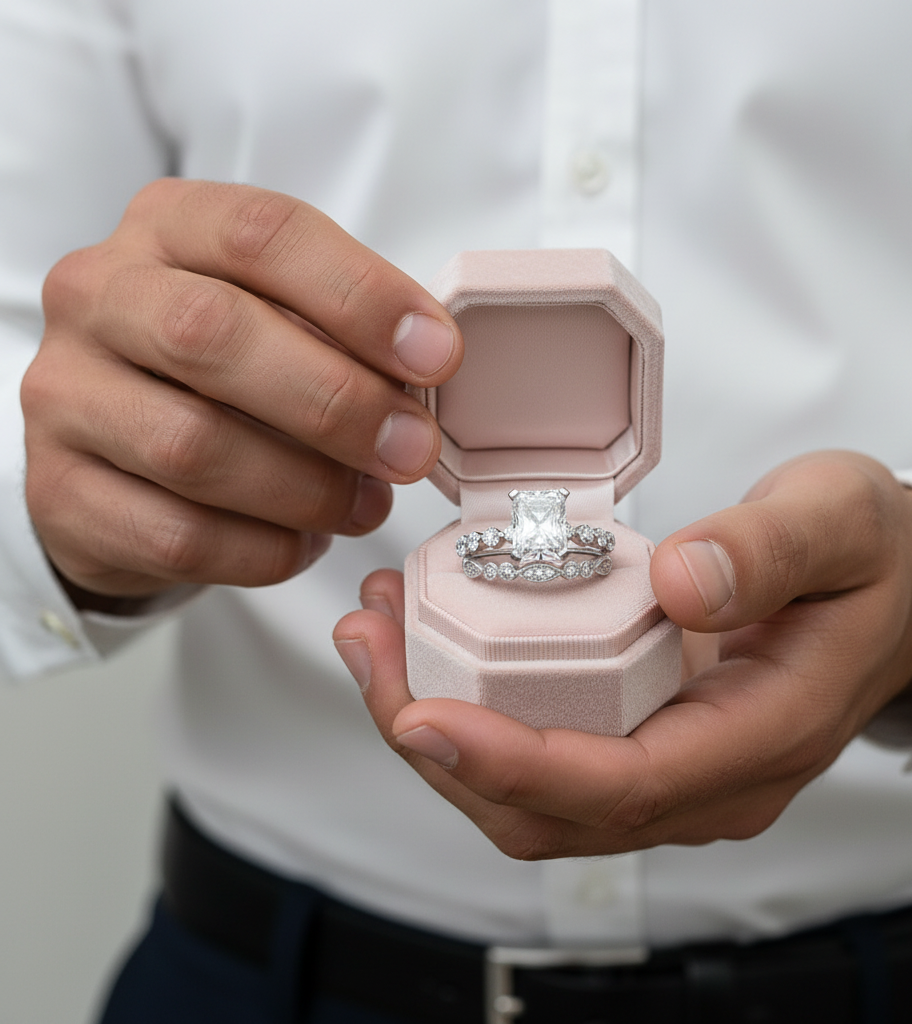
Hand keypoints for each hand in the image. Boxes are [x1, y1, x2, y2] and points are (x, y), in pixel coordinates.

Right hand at [21, 179, 460, 604]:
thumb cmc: (224, 369)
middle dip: (337, 401)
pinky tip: (305, 542)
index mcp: (169, 228)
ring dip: (307, 488)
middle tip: (411, 449)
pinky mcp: (61, 494)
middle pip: (215, 335)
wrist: (116, 445)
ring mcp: (66, 397)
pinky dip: (264, 548)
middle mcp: (100, 298)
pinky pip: (177, 536)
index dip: (361, 296)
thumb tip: (426, 371)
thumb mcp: (280, 315)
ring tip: (366, 504)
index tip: (436, 357)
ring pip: (194, 447)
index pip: (262, 234)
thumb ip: (343, 329)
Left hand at [334, 452, 911, 858]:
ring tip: (379, 634)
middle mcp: (707, 780)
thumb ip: (769, 551)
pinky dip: (470, 710)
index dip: (512, 765)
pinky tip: (428, 640)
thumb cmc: (867, 560)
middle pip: (548, 809)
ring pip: (530, 796)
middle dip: (441, 745)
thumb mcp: (840, 521)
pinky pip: (540, 754)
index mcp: (762, 738)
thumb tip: (683, 586)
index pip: (621, 785)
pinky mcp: (641, 741)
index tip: (421, 717)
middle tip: (372, 647)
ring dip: (439, 727)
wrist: (889, 592)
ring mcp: (670, 769)